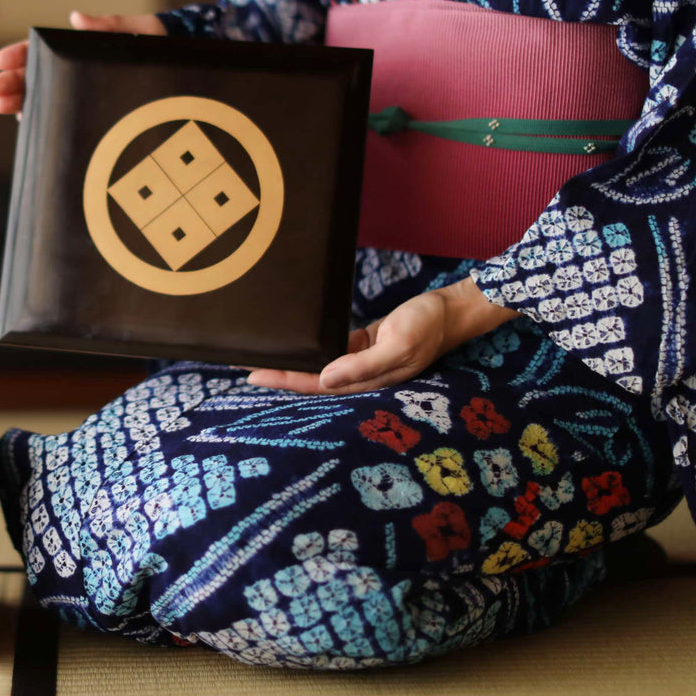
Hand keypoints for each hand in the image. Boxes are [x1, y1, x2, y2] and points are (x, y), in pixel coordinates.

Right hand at [0, 11, 165, 115]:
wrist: (182, 66)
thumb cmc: (160, 44)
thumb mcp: (139, 31)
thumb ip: (110, 26)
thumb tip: (76, 18)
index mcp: (80, 47)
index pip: (41, 49)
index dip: (18, 55)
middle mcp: (74, 69)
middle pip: (35, 75)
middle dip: (11, 82)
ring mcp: (80, 91)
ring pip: (42, 96)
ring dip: (18, 100)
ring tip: (1, 107)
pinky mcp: (90, 111)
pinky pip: (60, 114)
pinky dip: (41, 117)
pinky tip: (26, 121)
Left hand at [246, 275, 518, 394]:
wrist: (449, 310)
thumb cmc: (425, 326)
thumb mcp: (398, 345)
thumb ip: (362, 365)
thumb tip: (324, 379)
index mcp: (368, 380)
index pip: (317, 386)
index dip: (286, 382)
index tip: (256, 375)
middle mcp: (361, 375)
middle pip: (313, 380)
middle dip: (282, 376)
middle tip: (246, 368)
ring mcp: (362, 361)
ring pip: (319, 366)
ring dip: (294, 364)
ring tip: (264, 358)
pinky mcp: (363, 344)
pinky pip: (332, 350)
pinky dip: (312, 349)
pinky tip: (293, 346)